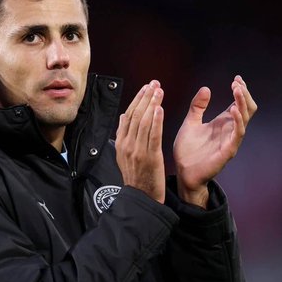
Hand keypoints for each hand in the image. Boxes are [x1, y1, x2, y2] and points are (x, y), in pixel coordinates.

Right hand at [115, 80, 165, 203]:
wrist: (141, 198)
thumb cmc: (137, 176)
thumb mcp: (124, 155)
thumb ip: (124, 135)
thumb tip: (124, 116)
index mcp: (121, 143)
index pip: (128, 115)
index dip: (137, 99)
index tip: (146, 87)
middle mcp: (127, 144)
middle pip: (136, 115)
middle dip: (146, 97)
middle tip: (154, 83)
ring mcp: (137, 150)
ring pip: (144, 122)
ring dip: (152, 104)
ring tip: (159, 91)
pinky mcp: (150, 157)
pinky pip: (153, 135)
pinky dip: (156, 121)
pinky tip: (160, 109)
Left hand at [173, 75, 257, 206]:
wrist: (183, 172)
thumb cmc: (188, 150)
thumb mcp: (190, 123)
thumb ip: (197, 107)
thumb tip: (206, 88)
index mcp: (222, 123)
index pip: (238, 103)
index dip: (240, 90)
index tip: (236, 78)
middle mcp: (230, 130)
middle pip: (246, 109)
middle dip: (244, 95)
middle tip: (237, 83)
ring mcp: (231, 140)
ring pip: (244, 119)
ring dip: (242, 103)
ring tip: (236, 90)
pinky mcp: (228, 151)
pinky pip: (237, 134)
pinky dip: (237, 121)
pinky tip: (232, 110)